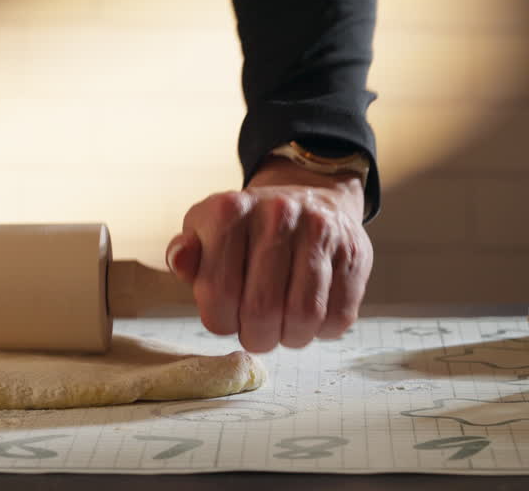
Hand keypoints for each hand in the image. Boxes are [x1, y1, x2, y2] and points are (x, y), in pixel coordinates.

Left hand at [164, 157, 371, 352]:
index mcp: (229, 210)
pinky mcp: (354, 252)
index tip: (224, 319)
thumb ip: (186, 254)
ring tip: (282, 331)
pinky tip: (310, 320)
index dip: (219, 321)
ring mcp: (321, 231)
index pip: (218, 291)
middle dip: (256, 337)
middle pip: (262, 309)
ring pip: (305, 315)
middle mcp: (277, 214)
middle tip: (255, 335)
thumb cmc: (244, 228)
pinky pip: (340, 314)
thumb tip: (180, 261)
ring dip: (291, 338)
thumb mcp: (204, 231)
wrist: (305, 196)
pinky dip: (323, 331)